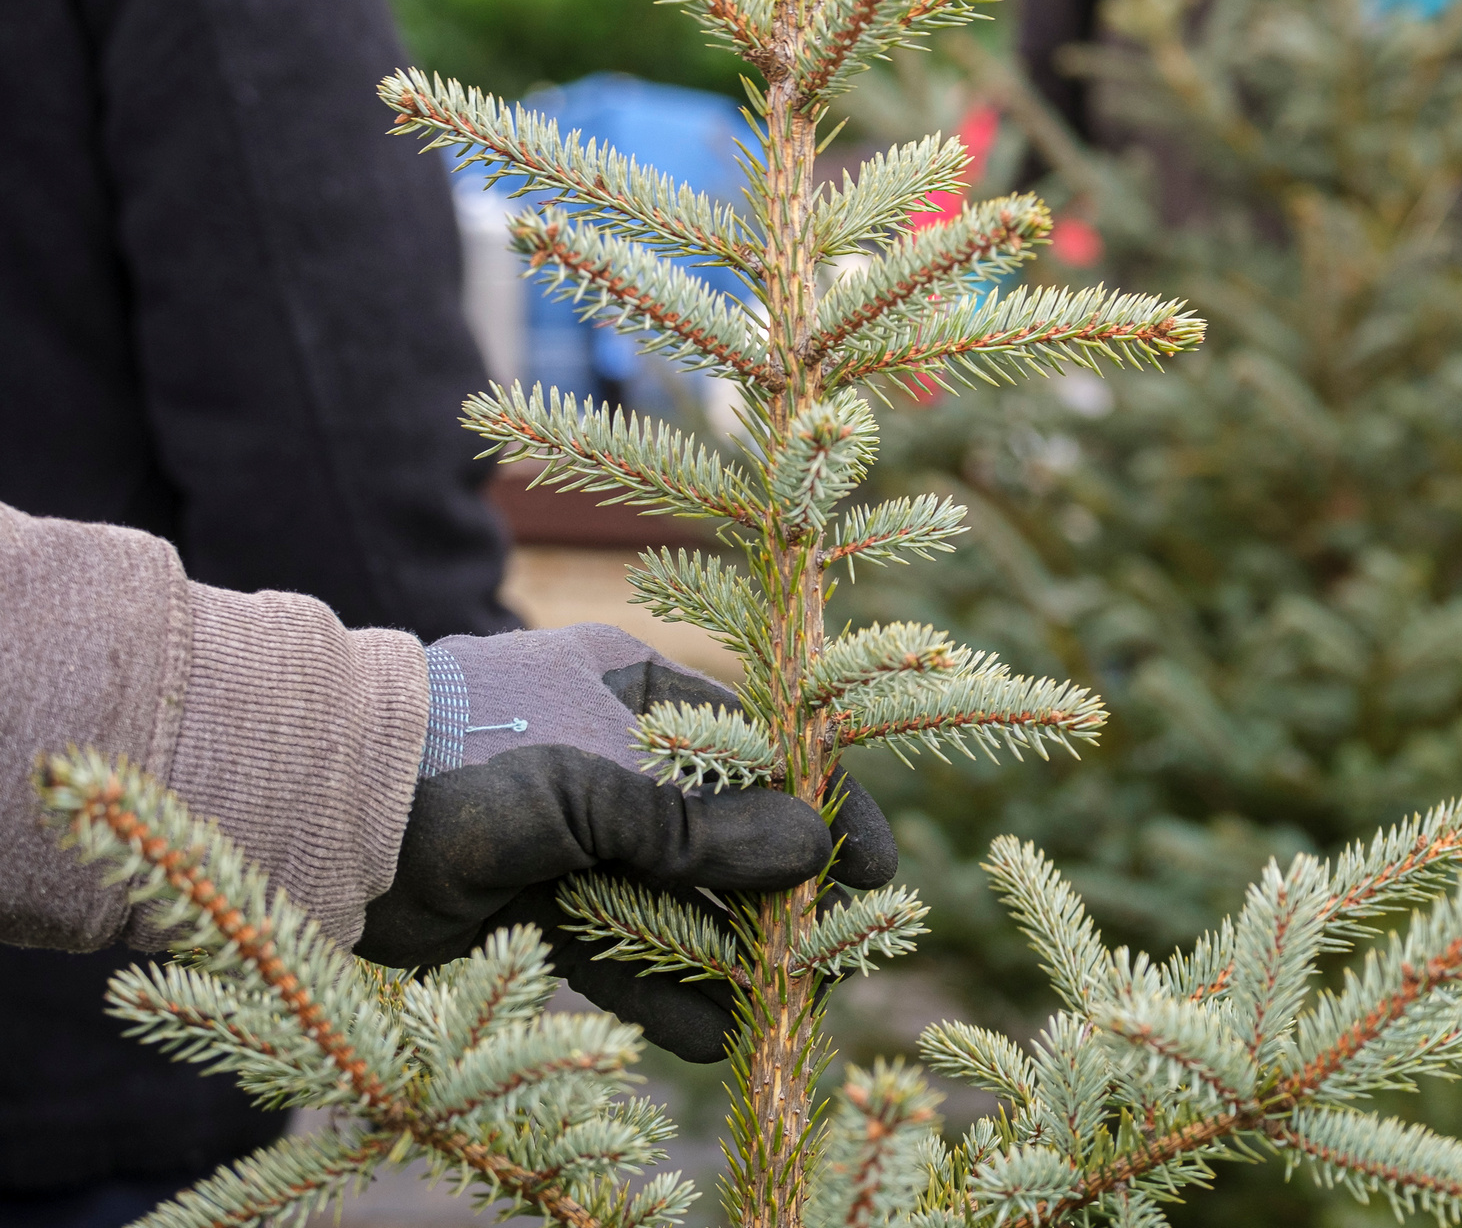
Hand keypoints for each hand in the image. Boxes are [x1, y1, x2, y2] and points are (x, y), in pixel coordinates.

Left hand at [356, 624, 893, 1061]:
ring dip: (724, 957)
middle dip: (778, 901)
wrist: (318, 815)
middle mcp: (618, 760)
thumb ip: (699, 826)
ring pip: (675, 900)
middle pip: (725, 835)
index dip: (823, 809)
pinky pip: (619, 950)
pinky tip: (707, 1036)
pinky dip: (660, 991)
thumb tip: (812, 850)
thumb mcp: (592, 789)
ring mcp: (578, 834)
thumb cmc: (465, 765)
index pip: (761, 750)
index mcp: (638, 693)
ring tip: (777, 1013)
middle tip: (831, 960)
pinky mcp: (539, 902)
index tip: (875, 869)